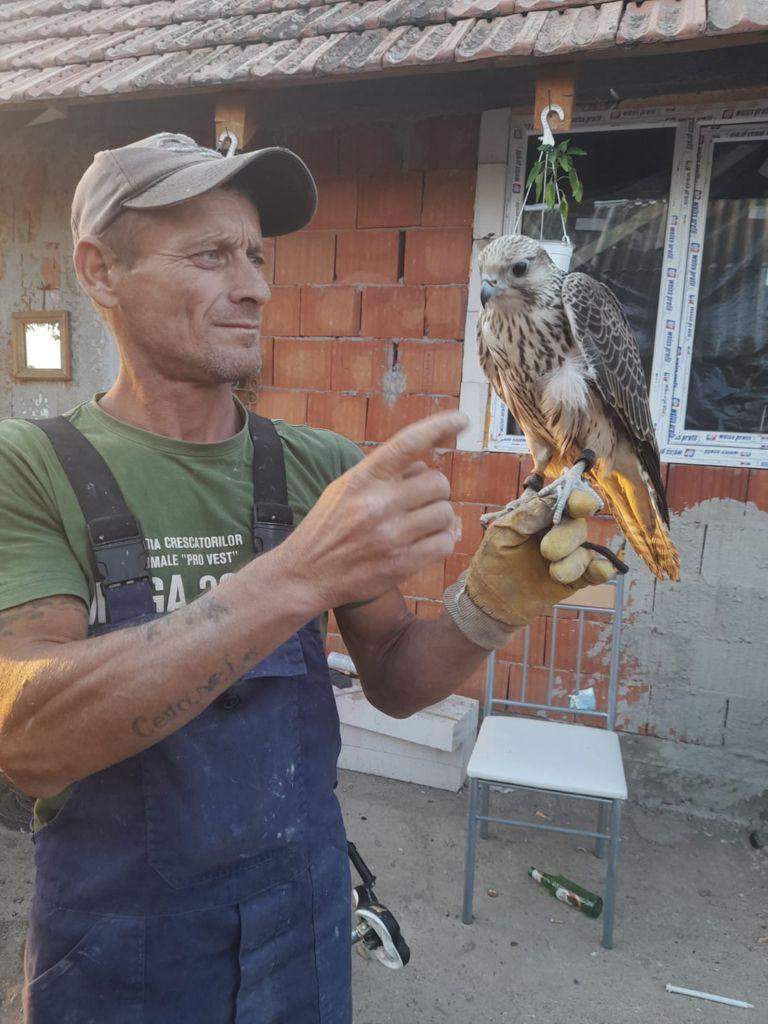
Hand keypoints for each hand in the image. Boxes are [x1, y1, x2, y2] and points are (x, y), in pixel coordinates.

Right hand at [275, 411, 467, 609]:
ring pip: (445, 514)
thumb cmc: (328, 528)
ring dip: (438, 519)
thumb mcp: (345, 488)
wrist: (306, 574)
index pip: (408, 443)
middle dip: (435, 492)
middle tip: (419, 503)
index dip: (439, 427)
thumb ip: (382, 474)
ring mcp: (391, 535)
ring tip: (418, 525)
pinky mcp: (401, 564)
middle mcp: (378, 503)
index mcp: (363, 478)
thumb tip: (427, 468)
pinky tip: (424, 544)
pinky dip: (441, 542)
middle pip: (438, 483)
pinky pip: (445, 543)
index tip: (462, 420)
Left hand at [444, 490, 616, 649]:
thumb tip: (555, 499)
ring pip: (585, 552)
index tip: (583, 506)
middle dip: (567, 537)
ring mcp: (567, 556)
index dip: (579, 501)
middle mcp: (558, 533)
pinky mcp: (574, 579)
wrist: (491, 601)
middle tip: (547, 551)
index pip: (566, 502)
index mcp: (541, 516)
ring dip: (573, 562)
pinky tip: (600, 570)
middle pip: (577, 526)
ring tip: (554, 573)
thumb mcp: (502, 532)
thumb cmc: (493, 560)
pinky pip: (595, 572)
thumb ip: (528, 514)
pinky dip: (601, 570)